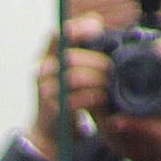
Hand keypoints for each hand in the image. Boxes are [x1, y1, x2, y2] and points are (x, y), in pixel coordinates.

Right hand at [27, 26, 113, 160]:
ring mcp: (44, 89)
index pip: (60, 33)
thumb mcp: (73, 72)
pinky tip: (104, 98)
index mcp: (48, 55)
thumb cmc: (67, 97)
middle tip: (113, 67)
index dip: (79, 28)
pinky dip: (92, 98)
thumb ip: (87, 54)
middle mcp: (42, 69)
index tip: (97, 30)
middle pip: (71, 57)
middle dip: (96, 62)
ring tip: (111, 83)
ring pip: (73, 78)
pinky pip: (74, 100)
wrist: (49, 132)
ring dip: (97, 80)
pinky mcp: (50, 108)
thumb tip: (118, 38)